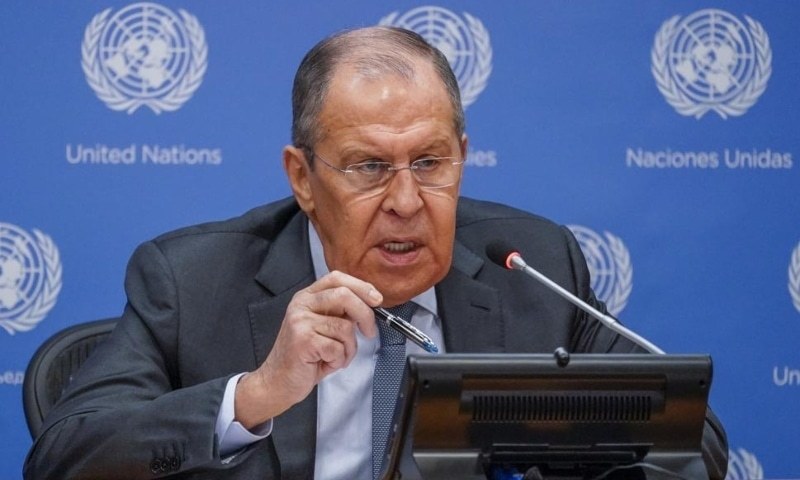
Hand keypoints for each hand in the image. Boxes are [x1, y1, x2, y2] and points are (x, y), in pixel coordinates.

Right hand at [234, 270, 382, 427]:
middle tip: (370, 332)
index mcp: (306, 297)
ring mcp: (300, 321)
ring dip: (349, 348)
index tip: (377, 300)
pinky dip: (339, 360)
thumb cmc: (305, 356)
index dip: (361, 286)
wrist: (278, 381)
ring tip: (336, 356)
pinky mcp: (303, 340)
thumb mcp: (322, 327)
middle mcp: (301, 304)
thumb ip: (339, 312)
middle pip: (344, 295)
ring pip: (345, 327)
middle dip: (365, 315)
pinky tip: (326, 363)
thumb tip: (369, 304)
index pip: (337, 278)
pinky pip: (338, 348)